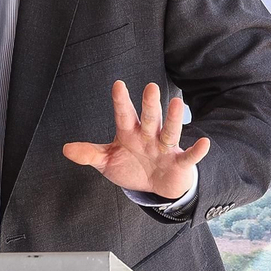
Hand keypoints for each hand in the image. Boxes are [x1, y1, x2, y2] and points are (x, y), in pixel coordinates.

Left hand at [62, 81, 210, 199]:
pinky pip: (189, 156)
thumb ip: (89, 154)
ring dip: (173, 119)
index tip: (118, 84)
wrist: (155, 186)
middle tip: (150, 87)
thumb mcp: (107, 162)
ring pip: (169, 131)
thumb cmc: (131, 167)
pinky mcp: (179, 162)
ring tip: (177, 103)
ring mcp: (165, 148)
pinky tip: (204, 141)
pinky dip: (197, 150)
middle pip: (149, 118)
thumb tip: (65, 149)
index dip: (121, 101)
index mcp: (129, 133)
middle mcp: (148, 136)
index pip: (123, 115)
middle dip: (149, 104)